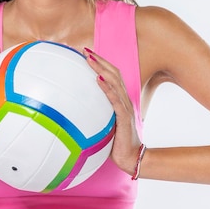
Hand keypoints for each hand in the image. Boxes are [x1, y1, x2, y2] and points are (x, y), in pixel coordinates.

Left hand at [83, 48, 141, 176]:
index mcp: (120, 100)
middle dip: (100, 60)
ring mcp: (125, 107)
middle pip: (113, 73)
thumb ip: (97, 114)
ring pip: (114, 82)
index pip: (112, 76)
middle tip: (86, 50)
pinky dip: (106, 88)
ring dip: (101, 68)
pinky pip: (115, 99)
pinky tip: (98, 79)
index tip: (88, 54)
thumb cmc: (117, 142)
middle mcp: (124, 100)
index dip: (102, 63)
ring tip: (90, 58)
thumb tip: (78, 109)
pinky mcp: (124, 117)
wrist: (131, 158)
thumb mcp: (105, 124)